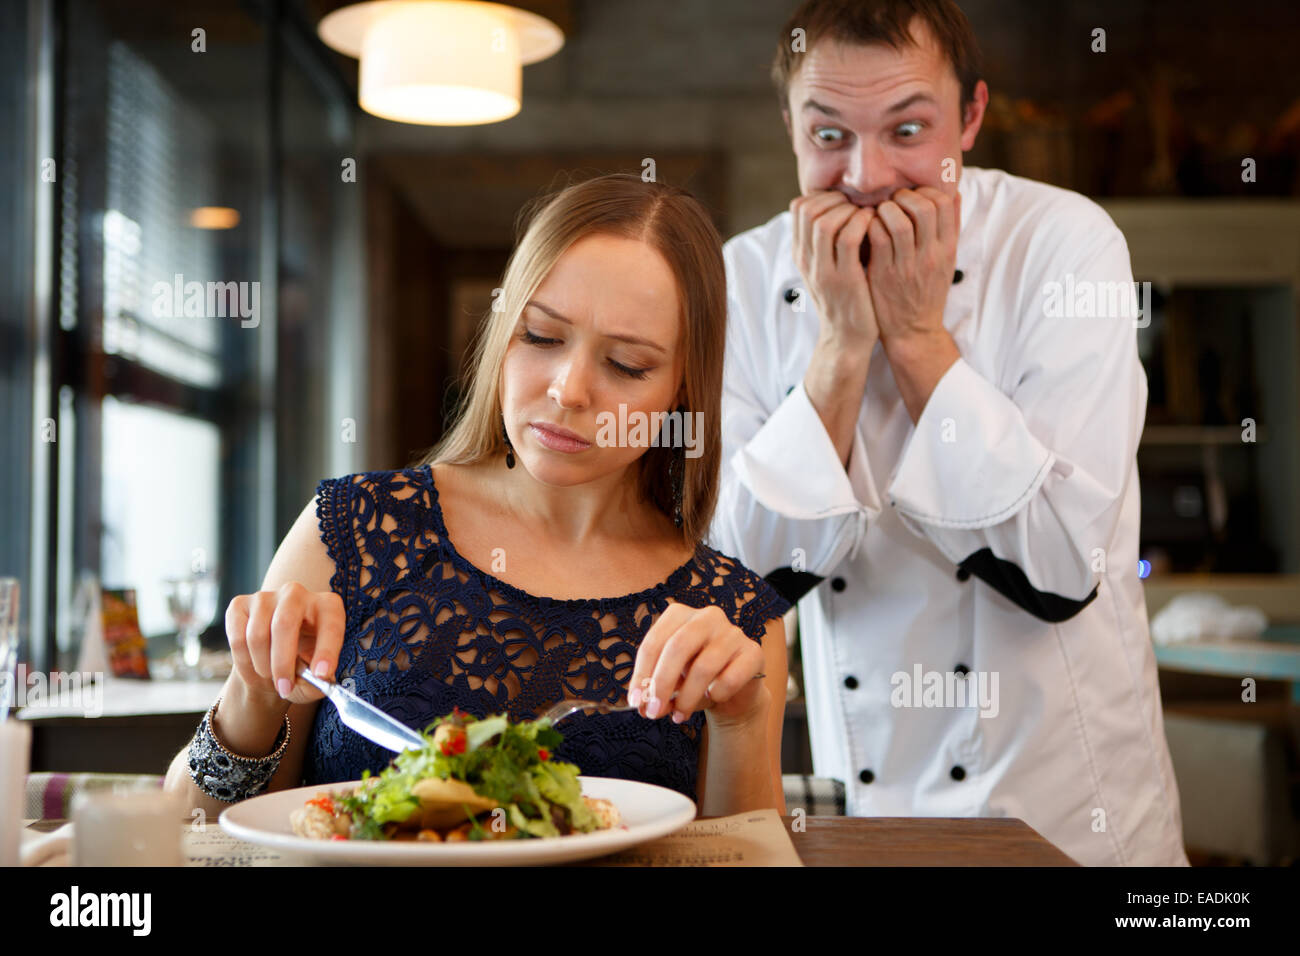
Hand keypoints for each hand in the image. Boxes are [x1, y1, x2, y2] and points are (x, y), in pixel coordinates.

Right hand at [225, 582, 344, 705]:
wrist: (272, 660)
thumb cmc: (302, 665)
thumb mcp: (316, 677)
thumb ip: (319, 682)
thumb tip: (318, 679)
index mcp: (327, 606)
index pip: (331, 623)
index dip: (327, 649)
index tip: (322, 674)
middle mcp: (296, 593)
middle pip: (284, 623)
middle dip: (283, 663)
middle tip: (284, 689)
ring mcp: (265, 596)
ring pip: (257, 635)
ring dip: (262, 667)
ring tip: (270, 679)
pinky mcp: (239, 605)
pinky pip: (237, 638)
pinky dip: (244, 662)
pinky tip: (254, 668)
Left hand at [627, 600, 767, 726]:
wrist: (733, 691)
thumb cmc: (694, 680)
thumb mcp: (670, 682)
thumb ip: (656, 689)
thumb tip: (645, 704)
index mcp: (680, 616)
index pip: (654, 642)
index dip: (641, 674)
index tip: (636, 702)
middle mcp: (707, 617)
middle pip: (677, 647)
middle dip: (662, 684)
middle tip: (653, 712)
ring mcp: (733, 632)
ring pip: (703, 667)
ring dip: (687, 697)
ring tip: (679, 715)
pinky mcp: (753, 652)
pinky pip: (730, 678)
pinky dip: (717, 694)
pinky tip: (713, 698)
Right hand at [789, 190, 879, 350]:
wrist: (847, 339)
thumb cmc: (846, 299)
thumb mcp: (829, 268)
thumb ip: (828, 241)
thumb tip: (843, 207)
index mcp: (801, 254)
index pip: (798, 208)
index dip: (824, 196)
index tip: (846, 202)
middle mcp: (806, 260)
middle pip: (807, 210)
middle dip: (836, 199)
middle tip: (858, 206)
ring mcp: (822, 270)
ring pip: (824, 222)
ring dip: (850, 210)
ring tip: (866, 215)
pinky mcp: (843, 280)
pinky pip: (847, 239)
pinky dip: (861, 224)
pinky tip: (874, 225)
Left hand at [864, 185, 959, 344]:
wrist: (913, 330)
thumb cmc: (927, 291)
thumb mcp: (947, 260)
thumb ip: (950, 227)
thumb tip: (953, 191)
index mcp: (947, 249)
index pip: (944, 204)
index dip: (926, 190)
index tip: (913, 195)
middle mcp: (930, 256)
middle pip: (925, 208)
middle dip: (906, 195)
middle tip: (894, 200)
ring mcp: (906, 266)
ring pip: (899, 223)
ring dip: (886, 209)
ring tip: (880, 212)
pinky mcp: (883, 275)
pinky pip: (877, 239)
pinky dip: (871, 225)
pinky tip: (868, 227)